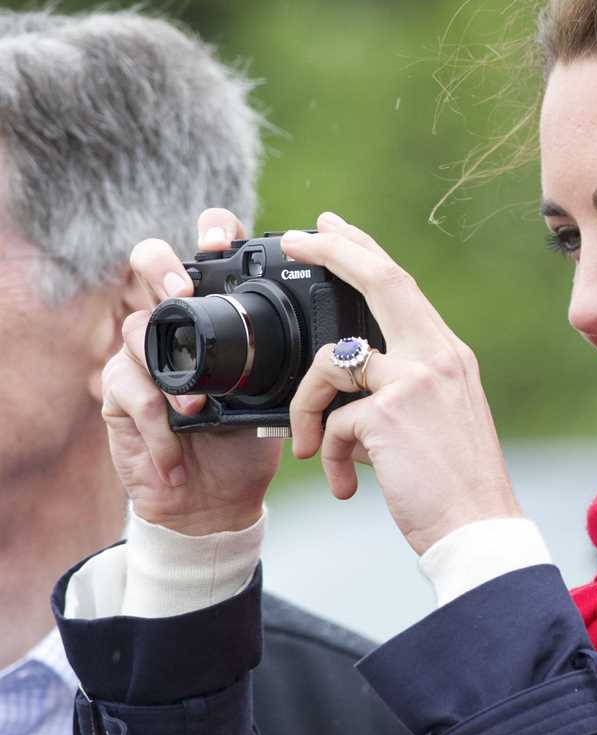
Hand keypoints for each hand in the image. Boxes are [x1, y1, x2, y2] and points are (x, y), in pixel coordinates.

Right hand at [102, 208, 279, 534]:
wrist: (217, 501)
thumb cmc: (251, 444)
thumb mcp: (284, 399)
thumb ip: (298, 364)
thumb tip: (340, 341)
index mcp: (219, 314)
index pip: (211, 253)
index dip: (212, 232)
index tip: (224, 242)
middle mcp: (175, 322)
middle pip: (150, 261)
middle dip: (162, 267)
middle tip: (183, 293)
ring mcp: (142, 354)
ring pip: (135, 328)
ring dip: (171, 375)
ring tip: (196, 409)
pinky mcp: (119, 394)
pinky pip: (131, 392)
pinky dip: (160, 429)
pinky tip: (178, 456)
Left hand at [284, 211, 520, 553]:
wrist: (478, 528)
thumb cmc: (456, 485)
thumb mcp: (439, 421)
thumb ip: (402, 391)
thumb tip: (349, 393)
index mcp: (449, 357)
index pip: (402, 286)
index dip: (363, 251)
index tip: (330, 228)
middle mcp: (438, 358)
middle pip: (380, 279)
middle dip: (330, 250)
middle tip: (293, 238)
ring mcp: (415, 381)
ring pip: (331, 363)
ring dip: (307, 407)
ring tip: (312, 447)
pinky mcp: (388, 414)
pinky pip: (332, 423)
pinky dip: (329, 456)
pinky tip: (347, 484)